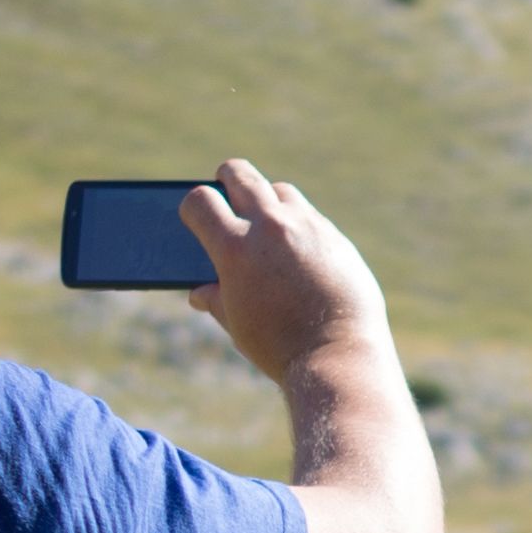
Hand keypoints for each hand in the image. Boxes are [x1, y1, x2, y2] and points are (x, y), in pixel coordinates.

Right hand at [178, 159, 390, 397]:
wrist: (339, 357)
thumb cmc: (280, 347)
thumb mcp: (237, 325)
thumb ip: (215, 298)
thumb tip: (200, 292)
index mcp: (235, 247)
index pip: (201, 201)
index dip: (193, 206)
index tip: (195, 214)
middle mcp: (271, 227)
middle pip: (241, 174)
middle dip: (227, 178)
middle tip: (224, 185)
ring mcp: (308, 228)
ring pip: (280, 190)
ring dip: (268, 199)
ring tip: (265, 219)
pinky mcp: (337, 239)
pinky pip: (311, 216)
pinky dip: (298, 224)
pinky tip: (296, 245)